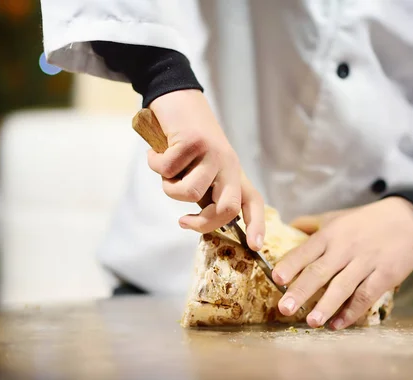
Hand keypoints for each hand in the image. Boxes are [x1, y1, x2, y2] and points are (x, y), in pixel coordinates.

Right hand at [148, 89, 264, 249]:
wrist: (176, 98)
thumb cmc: (184, 140)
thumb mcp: (201, 168)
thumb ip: (205, 191)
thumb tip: (202, 222)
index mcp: (233, 172)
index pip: (252, 201)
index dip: (257, 225)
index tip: (255, 247)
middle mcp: (229, 163)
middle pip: (226, 208)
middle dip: (202, 223)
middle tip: (183, 222)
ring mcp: (213, 152)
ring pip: (188, 192)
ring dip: (168, 186)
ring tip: (165, 169)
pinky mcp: (194, 141)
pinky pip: (167, 170)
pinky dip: (154, 163)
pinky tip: (156, 151)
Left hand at [272, 197, 412, 328]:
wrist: (407, 219)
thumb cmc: (364, 221)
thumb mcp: (336, 218)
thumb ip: (311, 224)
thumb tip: (288, 226)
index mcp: (330, 235)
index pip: (305, 250)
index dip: (291, 264)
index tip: (276, 277)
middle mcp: (345, 248)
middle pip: (320, 271)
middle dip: (301, 290)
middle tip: (285, 308)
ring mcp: (365, 262)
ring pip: (342, 286)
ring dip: (326, 305)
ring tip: (311, 322)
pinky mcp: (385, 275)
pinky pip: (366, 295)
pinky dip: (352, 311)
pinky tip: (337, 324)